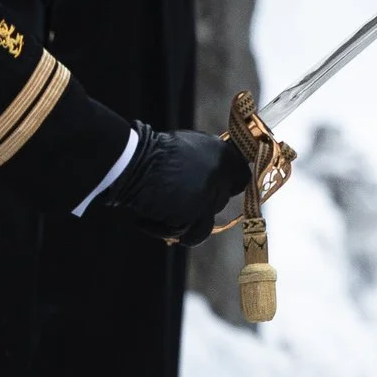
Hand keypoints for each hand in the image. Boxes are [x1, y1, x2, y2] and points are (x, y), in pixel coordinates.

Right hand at [95, 123, 248, 241]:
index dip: (227, 186)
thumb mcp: (191, 144)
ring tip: (161, 211)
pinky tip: (150, 220)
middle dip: (201, 203)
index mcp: (223, 153)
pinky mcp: (196, 213)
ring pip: (206, 220)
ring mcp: (210, 195)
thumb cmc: (155, 151)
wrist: (135, 161)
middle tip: (176, 198)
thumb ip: (208, 159)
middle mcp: (221, 174)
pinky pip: (190, 232)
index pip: (241, 177)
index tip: (215, 190)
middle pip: (220, 200)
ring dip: (186, 220)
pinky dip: (168, 230)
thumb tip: (215, 171)